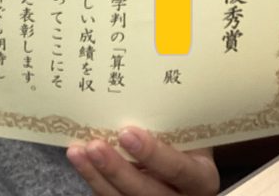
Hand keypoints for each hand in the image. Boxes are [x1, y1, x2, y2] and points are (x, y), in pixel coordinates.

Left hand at [67, 128, 219, 195]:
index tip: (127, 133)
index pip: (177, 169)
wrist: (190, 160)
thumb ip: (172, 124)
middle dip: (117, 170)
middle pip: (146, 192)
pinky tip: (80, 160)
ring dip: (96, 176)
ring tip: (78, 152)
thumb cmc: (188, 136)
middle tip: (94, 146)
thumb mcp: (189, 130)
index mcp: (200, 178)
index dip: (153, 154)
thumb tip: (138, 93)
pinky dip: (93, 179)